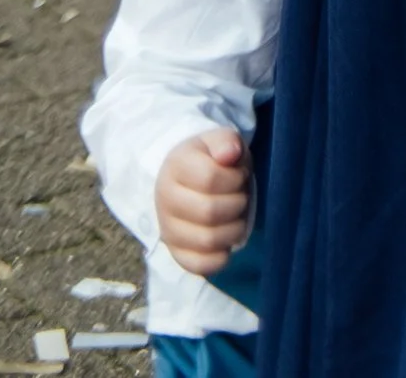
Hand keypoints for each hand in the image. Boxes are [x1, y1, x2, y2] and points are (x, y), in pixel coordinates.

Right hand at [155, 126, 250, 275]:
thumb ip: (226, 141)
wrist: (188, 179)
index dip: (235, 178)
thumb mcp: (220, 141)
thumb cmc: (211, 159)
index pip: (210, 179)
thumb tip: (230, 154)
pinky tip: (227, 242)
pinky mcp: (175, 253)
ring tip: (236, 216)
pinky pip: (199, 265)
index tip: (239, 174)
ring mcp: (167, 230)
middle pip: (209, 212)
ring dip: (234, 230)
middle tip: (240, 196)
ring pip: (207, 241)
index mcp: (175, 166)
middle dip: (237, 204)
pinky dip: (221, 257)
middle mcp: (165, 200)